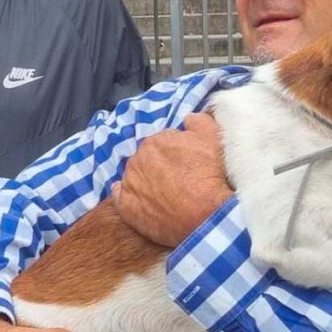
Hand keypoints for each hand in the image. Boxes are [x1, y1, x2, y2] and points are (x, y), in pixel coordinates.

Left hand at [111, 112, 233, 246]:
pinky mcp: (126, 207)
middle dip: (159, 167)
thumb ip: (197, 120)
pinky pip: (119, 198)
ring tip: (164, 194)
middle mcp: (137, 159)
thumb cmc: (209, 174)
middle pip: (147, 160)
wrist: (206, 213)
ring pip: (134, 177)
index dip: (175, 154)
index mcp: (155, 141)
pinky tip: (138, 201)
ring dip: (145, 182)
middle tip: (178, 180)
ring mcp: (130, 183)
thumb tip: (188, 118)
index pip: (162, 143)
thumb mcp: (212, 135)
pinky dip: (127, 197)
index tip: (186, 164)